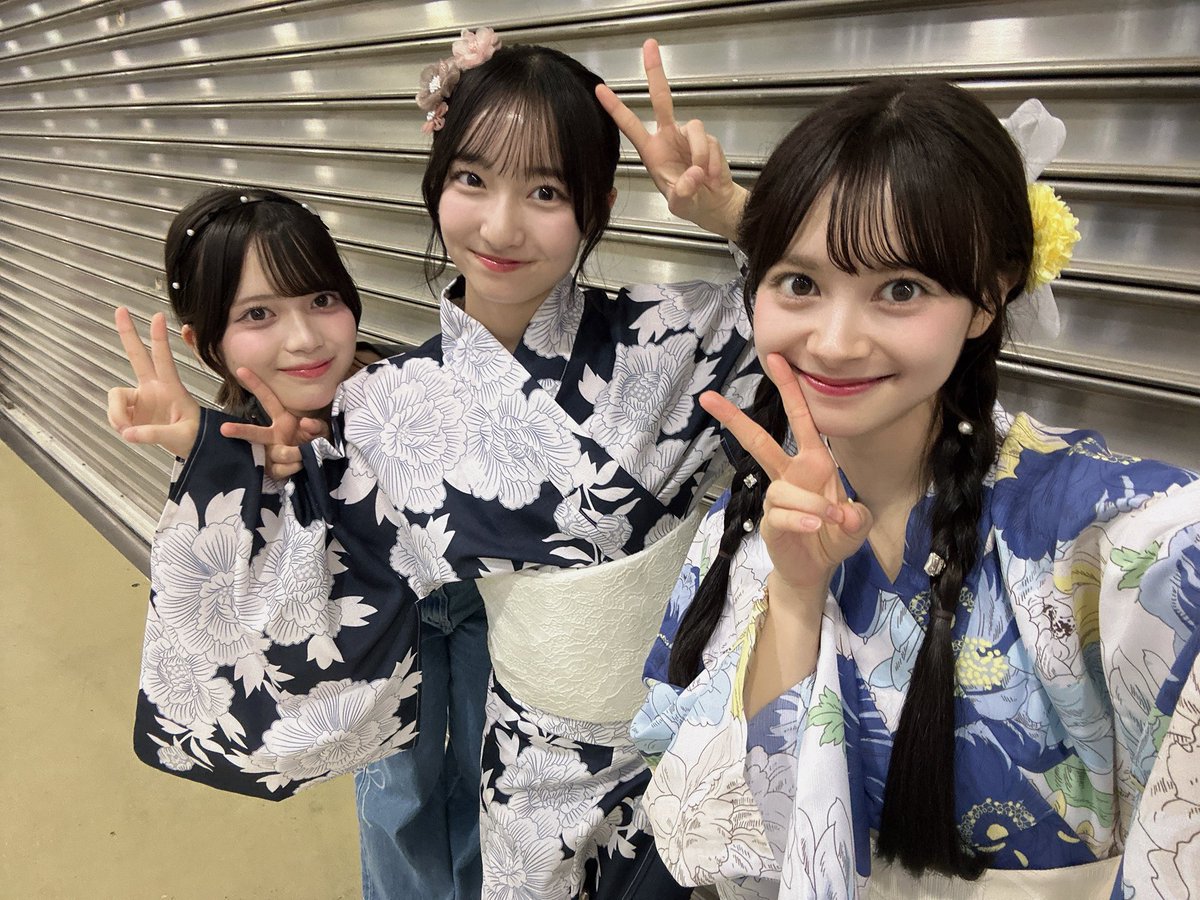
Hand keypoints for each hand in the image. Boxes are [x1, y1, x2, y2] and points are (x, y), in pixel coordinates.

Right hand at [107, 307, 201, 458]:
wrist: (192, 446)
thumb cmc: (193, 436)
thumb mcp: (180, 437)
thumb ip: (154, 434)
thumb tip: (128, 433)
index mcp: (171, 388)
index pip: (164, 360)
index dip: (159, 339)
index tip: (158, 316)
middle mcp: (153, 388)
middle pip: (137, 356)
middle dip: (128, 334)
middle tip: (121, 310)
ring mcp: (141, 397)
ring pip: (116, 395)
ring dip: (117, 414)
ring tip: (129, 431)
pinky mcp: (132, 409)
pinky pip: (115, 413)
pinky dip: (118, 423)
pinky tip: (129, 432)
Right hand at [217, 367, 328, 479]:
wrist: (318, 463)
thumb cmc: (315, 441)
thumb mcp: (321, 430)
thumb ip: (316, 425)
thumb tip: (305, 423)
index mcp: (282, 420)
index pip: (268, 400)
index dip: (256, 385)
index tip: (241, 369)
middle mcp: (273, 436)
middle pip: (255, 432)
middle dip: (240, 430)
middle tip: (224, 429)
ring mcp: (271, 454)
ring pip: (278, 453)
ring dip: (293, 453)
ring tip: (303, 452)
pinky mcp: (274, 471)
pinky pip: (282, 469)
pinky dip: (294, 467)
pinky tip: (300, 466)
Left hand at [595, 38, 747, 240]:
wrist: (714, 205)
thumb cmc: (690, 201)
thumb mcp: (680, 203)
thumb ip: (683, 192)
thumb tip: (695, 174)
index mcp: (652, 150)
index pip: (630, 125)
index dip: (615, 108)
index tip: (600, 89)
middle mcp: (668, 136)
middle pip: (661, 97)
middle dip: (655, 71)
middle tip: (650, 44)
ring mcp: (688, 136)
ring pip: (694, 128)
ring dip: (699, 154)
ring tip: (702, 176)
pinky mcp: (708, 139)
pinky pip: (710, 143)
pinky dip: (712, 162)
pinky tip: (712, 176)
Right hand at [699, 353, 872, 598]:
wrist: (817, 569)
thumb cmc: (834, 536)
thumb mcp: (858, 525)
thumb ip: (857, 517)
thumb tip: (842, 513)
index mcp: (813, 462)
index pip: (801, 420)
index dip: (790, 389)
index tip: (777, 359)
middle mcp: (790, 474)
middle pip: (758, 441)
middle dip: (734, 419)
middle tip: (708, 397)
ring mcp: (777, 498)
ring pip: (784, 490)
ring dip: (811, 506)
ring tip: (827, 523)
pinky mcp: (769, 521)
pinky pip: (783, 514)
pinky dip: (802, 522)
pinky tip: (815, 529)